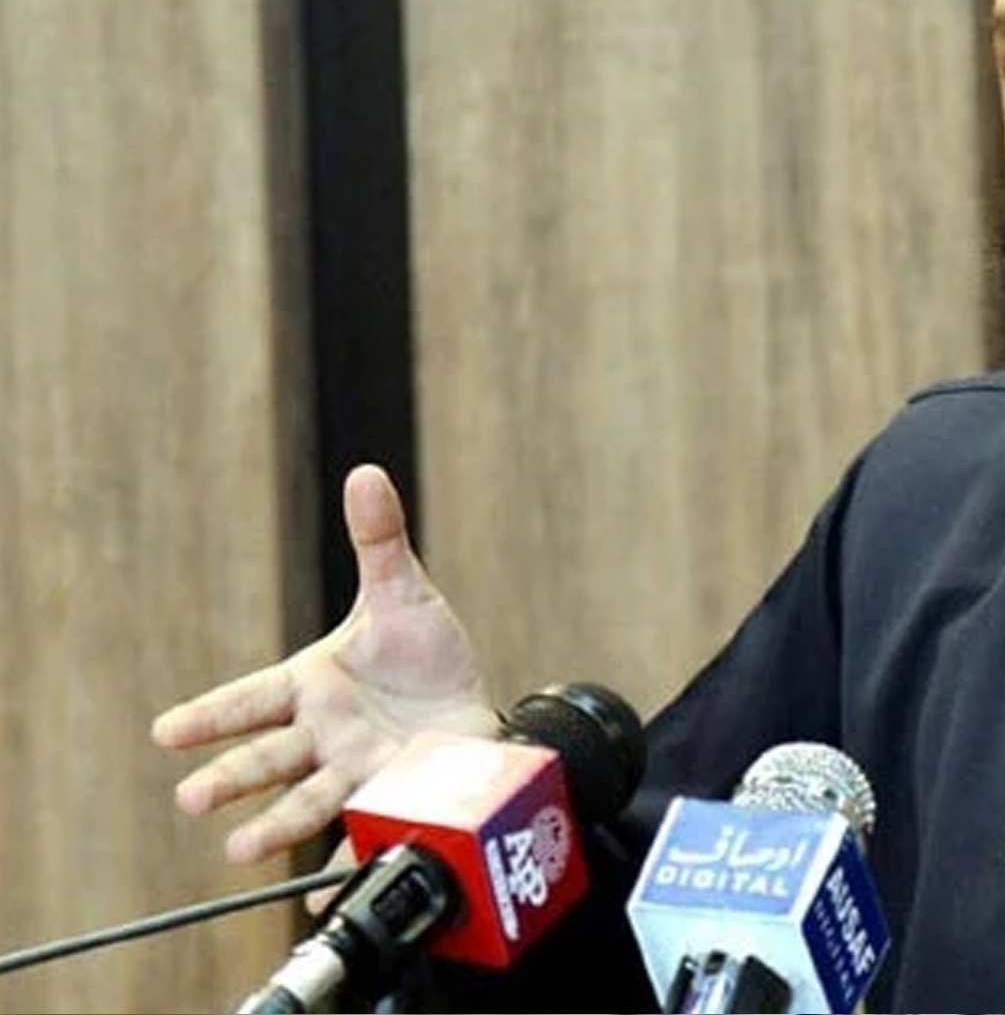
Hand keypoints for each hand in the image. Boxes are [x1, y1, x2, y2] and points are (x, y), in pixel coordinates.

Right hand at [151, 464, 498, 864]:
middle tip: (191, 797)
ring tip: (239, 851)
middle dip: (229, 777)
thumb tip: (367, 473)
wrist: (472, 709)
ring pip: (307, 801)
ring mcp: (355, 771)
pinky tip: (320, 895)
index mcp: (312, 685)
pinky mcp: (391, 798)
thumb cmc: (423, 656)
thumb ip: (380, 541)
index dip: (209, 716)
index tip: (167, 731)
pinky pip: (361, 837)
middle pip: (268, 757)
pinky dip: (340, 867)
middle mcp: (324, 735)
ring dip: (272, 827)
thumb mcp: (405, 595)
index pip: (250, 699)